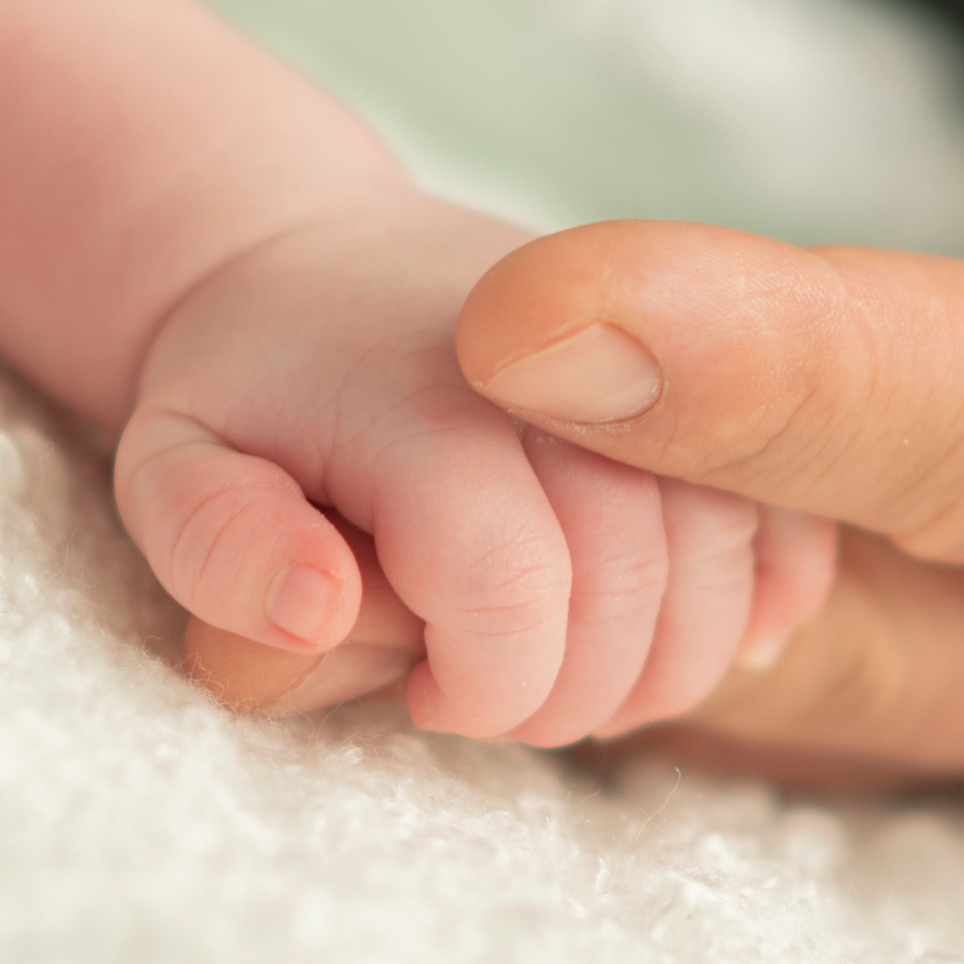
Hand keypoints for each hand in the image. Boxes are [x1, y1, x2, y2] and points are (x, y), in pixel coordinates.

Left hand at [126, 192, 834, 743]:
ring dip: (664, 665)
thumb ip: (220, 544)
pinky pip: (793, 519)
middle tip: (491, 694)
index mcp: (431, 394)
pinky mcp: (716, 388)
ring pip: (730, 564)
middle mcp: (569, 365)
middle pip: (633, 588)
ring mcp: (660, 366)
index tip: (424, 694)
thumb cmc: (246, 397)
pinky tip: (676, 631)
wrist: (319, 268)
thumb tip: (322, 608)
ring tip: (569, 671)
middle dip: (567, 693)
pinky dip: (760, 601)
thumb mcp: (171, 466)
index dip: (483, 688)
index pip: (510, 590)